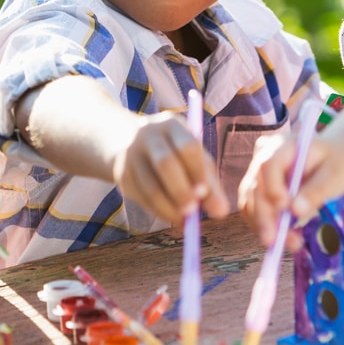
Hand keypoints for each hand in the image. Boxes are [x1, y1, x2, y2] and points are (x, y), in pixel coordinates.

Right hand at [112, 111, 227, 224]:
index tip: (204, 194)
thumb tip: (222, 212)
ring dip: (169, 208)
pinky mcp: (122, 173)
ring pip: (150, 186)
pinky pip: (141, 198)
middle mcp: (148, 134)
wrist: (130, 143)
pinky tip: (170, 215)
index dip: (196, 171)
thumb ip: (211, 185)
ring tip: (183, 219)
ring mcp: (131, 153)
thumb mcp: (195, 161)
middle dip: (181, 191)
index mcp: (172, 125)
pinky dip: (158, 211)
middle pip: (165, 163)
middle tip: (193, 211)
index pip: (187, 146)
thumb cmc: (176, 154)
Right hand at [238, 133, 343, 250]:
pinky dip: (265, 226)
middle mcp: (263, 156)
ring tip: (291, 244)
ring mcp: (258, 173)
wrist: (334, 158)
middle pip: (255, 187)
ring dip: (265, 226)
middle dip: (265, 217)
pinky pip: (254, 209)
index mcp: (283, 145)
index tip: (285, 209)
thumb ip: (316, 191)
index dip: (273, 188)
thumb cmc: (336, 162)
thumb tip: (296, 211)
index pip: (268, 165)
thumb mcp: (335, 175)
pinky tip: (284, 238)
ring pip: (250, 201)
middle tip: (277, 241)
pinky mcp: (258, 189)